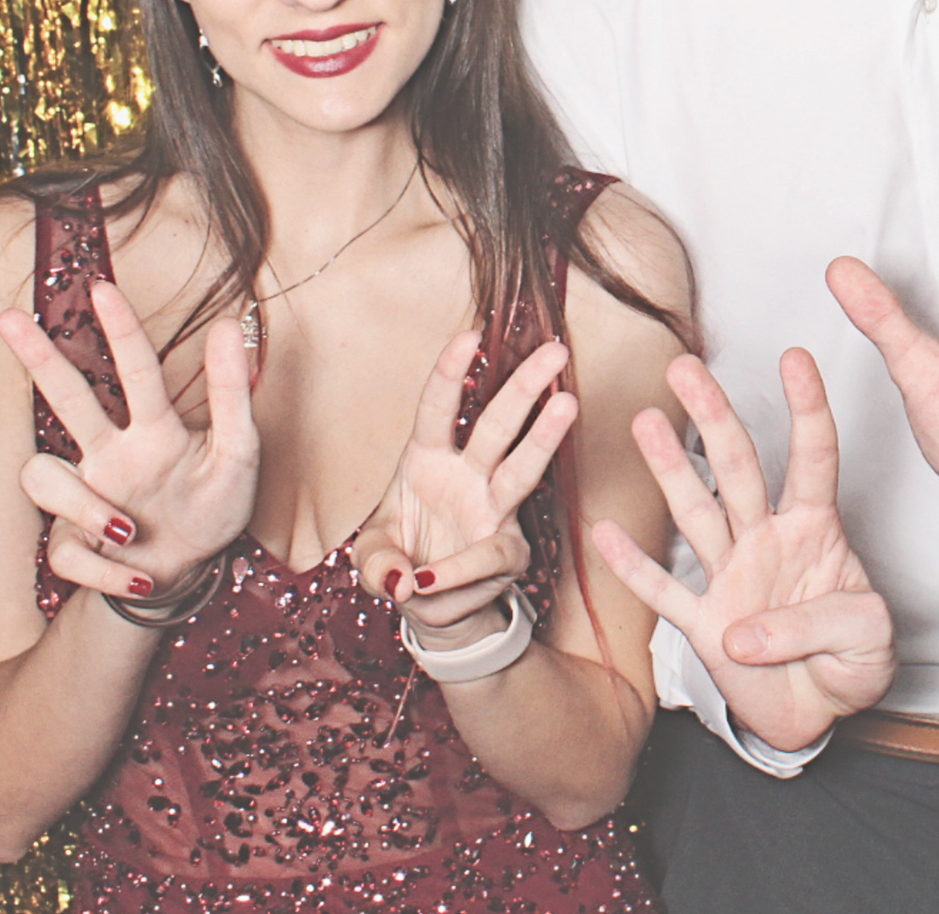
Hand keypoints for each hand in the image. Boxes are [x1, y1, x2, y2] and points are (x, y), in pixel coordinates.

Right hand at [0, 285, 257, 604]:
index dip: (120, 332)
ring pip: (46, 477)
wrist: (196, 570)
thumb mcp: (239, 453)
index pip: (135, 371)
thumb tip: (229, 325)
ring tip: (129, 528)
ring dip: (84, 506)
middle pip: (67, 399)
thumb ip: (233, 395)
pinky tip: (140, 575)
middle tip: (10, 318)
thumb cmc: (215, 503)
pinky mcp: (74, 545)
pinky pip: (69, 552)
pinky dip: (108, 569)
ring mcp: (87, 496)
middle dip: (39, 360)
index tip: (101, 287)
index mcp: (153, 430)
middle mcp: (111, 455)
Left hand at [351, 331, 581, 639]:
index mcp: (425, 461)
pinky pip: (485, 557)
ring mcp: (492, 510)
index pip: (438, 409)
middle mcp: (466, 477)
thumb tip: (405, 580)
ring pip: (521, 468)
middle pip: (496, 427)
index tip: (469, 336)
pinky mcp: (506, 550)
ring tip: (568, 402)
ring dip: (543, 435)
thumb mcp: (369, 558)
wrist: (430, 601)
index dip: (450, 374)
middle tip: (554, 352)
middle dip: (523, 388)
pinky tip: (428, 582)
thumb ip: (377, 564)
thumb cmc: (400, 561)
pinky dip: (454, 573)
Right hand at [591, 351, 892, 753]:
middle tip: (686, 369)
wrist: (820, 712)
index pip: (813, 458)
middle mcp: (767, 542)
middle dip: (714, 417)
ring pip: (696, 514)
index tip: (796, 359)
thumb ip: (824, 624)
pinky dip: (634, 567)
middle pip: (739, 468)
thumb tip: (744, 632)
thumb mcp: (870, 639)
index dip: (808, 409)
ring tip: (647, 422)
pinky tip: (606, 533)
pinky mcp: (702, 625)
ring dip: (669, 471)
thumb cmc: (852, 662)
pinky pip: (663, 592)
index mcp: (817, 532)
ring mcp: (731, 578)